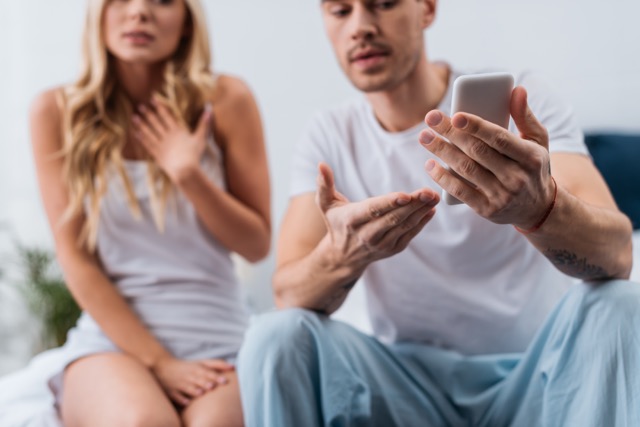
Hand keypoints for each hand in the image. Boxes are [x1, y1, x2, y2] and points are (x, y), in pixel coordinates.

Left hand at [132, 96, 210, 182]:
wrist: (185, 170)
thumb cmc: (194, 154)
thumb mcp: (201, 138)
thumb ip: (204, 124)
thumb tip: (209, 109)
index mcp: (177, 131)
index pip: (167, 116)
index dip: (159, 106)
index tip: (152, 98)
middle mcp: (167, 136)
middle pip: (155, 122)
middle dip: (148, 113)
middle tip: (140, 106)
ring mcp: (161, 145)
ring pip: (149, 132)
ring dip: (141, 124)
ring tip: (134, 117)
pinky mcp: (157, 155)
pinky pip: (148, 145)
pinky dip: (142, 139)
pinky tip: (136, 134)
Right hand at [150, 356, 234, 406]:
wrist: (162, 367)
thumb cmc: (187, 367)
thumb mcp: (201, 362)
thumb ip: (217, 364)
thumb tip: (233, 367)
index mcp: (197, 368)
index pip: (208, 372)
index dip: (216, 376)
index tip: (225, 381)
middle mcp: (189, 376)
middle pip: (199, 379)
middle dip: (206, 383)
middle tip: (213, 386)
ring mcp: (179, 384)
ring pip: (188, 388)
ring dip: (195, 390)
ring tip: (201, 393)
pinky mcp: (171, 392)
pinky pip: (176, 396)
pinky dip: (181, 399)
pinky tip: (187, 403)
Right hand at [316, 163, 438, 270]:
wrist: (343, 256)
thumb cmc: (336, 223)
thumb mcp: (326, 204)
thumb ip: (324, 184)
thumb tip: (321, 164)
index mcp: (351, 221)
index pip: (373, 210)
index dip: (389, 203)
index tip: (406, 194)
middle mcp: (367, 236)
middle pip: (393, 219)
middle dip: (412, 205)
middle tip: (428, 191)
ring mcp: (381, 245)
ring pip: (404, 226)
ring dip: (421, 212)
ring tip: (433, 197)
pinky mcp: (393, 249)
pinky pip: (410, 235)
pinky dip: (422, 222)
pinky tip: (431, 209)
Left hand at [418, 86, 554, 230]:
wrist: (537, 208)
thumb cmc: (532, 167)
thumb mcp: (538, 142)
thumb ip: (525, 116)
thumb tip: (516, 89)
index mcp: (530, 157)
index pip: (499, 139)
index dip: (476, 127)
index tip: (455, 115)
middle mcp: (516, 178)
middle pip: (477, 152)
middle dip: (450, 134)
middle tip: (430, 119)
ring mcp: (501, 196)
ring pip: (466, 170)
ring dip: (442, 152)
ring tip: (425, 137)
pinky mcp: (487, 210)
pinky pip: (460, 192)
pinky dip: (443, 178)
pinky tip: (430, 165)